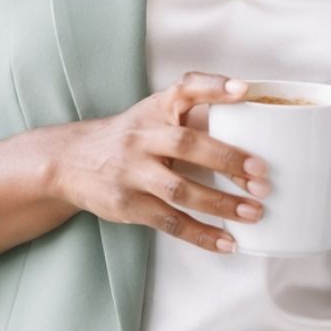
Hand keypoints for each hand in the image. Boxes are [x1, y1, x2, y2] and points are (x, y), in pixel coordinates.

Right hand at [51, 72, 272, 253]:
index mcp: (154, 110)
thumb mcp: (151, 113)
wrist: (68, 162)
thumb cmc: (127, 137)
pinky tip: (227, 242)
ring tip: (254, 212)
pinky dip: (201, 234)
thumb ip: (190, 109)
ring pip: (179, 189)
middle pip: (186, 145)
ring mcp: (132, 173)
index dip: (213, 87)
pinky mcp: (128, 204)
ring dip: (220, 203)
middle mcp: (142, 138)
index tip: (244, 91)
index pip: (184, 89)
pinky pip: (169, 222)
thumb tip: (249, 108)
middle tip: (262, 173)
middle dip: (227, 159)